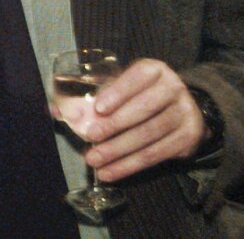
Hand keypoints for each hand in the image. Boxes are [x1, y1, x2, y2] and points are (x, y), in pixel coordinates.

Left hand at [81, 58, 206, 181]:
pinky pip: (157, 155)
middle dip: (115, 125)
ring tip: (95, 161)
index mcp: (154, 70)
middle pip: (144, 109)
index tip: (98, 108)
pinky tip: (111, 172)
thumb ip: (90, 95)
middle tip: (90, 137)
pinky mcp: (187, 139)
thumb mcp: (120, 87)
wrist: (185, 109)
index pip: (137, 77)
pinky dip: (131, 166)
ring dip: (119, 151)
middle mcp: (174, 89)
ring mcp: (184, 114)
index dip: (118, 92)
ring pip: (149, 135)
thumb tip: (55, 110)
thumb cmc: (140, 94)